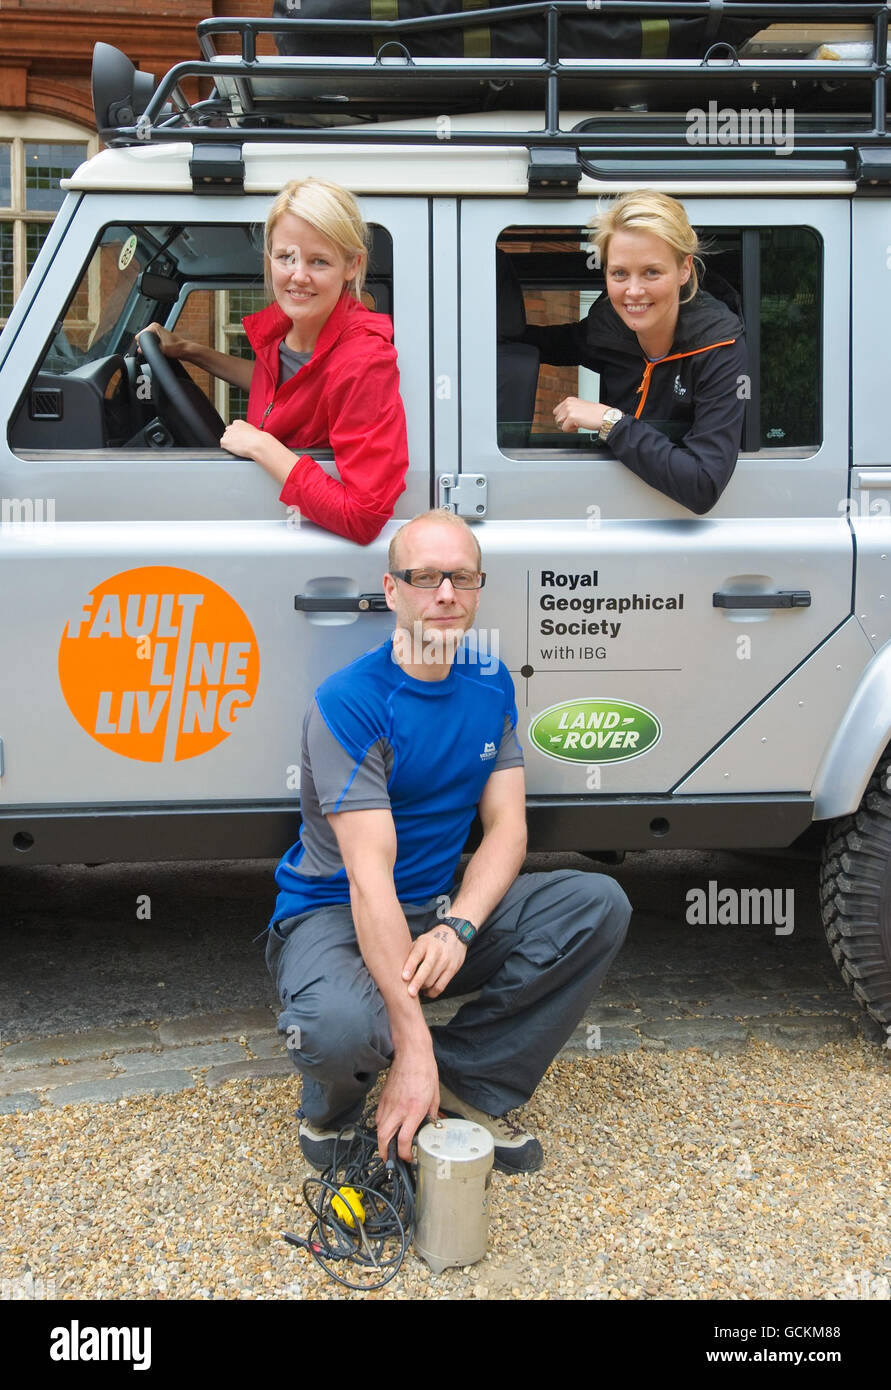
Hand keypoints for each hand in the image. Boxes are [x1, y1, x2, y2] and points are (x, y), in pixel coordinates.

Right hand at [136, 322, 189, 359]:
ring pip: (147, 342)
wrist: (185, 350)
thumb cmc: (177, 348)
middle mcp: (155, 328)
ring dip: (150, 347)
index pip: (139, 335)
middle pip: (143, 339)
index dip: (142, 344)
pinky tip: (159, 351)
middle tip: (156, 349)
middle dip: (146, 346)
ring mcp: (157, 333)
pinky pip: (152, 344)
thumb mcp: (161, 349)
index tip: (148, 348)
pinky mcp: (159, 338)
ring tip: (159, 350)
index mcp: (154, 326)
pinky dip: (154, 348)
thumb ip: (150, 349)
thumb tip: (139, 350)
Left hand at [220, 418, 268, 461]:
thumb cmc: (257, 438)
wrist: (257, 443)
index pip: (233, 428)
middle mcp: (231, 427)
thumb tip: (244, 435)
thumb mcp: (252, 430)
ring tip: (239, 447)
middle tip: (239, 444)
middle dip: (232, 438)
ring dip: (230, 444)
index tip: (240, 438)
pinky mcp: (224, 441)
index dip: (236, 435)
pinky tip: (236, 449)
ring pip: (225, 440)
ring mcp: (227, 434)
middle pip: (227, 433)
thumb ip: (245, 431)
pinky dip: (228, 449)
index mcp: (238, 423)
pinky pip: (223, 446)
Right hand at [375, 1041, 439, 1161]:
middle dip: (385, 1153)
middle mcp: (398, 1109)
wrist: (411, 1053)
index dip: (405, 1154)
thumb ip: (431, 1114)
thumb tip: (430, 1124)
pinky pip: (379, 1116)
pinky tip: (388, 1127)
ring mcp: (388, 1103)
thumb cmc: (425, 1071)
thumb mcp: (435, 1096)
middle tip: (391, 1159)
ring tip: (390, 1146)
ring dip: (383, 1140)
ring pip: (379, 1128)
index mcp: (413, 1110)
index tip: (409, 1157)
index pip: (403, 1140)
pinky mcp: (383, 1097)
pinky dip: (381, 1125)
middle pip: (384, 1138)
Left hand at [402, 926, 466, 1000]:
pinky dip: (432, 992)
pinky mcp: (453, 969)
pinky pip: (441, 986)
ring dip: (423, 988)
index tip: (404, 977)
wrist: (455, 936)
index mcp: (424, 943)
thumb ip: (409, 953)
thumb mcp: (420, 942)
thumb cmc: (431, 942)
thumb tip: (394, 969)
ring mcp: (446, 961)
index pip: (417, 955)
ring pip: (433, 980)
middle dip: (417, 982)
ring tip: (416, 990)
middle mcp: (436, 951)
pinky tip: (426, 992)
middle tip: (409, 993)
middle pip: (426, 969)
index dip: (410, 966)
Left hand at [553, 396, 606, 433]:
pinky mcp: (571, 417)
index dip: (564, 418)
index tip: (574, 418)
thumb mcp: (580, 408)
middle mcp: (568, 403)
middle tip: (578, 420)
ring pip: (560, 423)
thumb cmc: (595, 414)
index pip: (556, 412)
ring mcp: (569, 409)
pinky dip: (572, 429)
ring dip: (569, 425)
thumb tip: (560, 418)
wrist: (604, 416)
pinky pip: (564, 428)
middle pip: (557, 418)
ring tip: (579, 422)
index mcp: (569, 400)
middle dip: (566, 422)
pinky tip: (580, 424)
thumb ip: (570, 410)